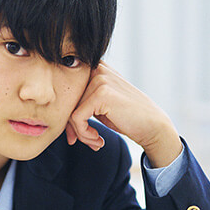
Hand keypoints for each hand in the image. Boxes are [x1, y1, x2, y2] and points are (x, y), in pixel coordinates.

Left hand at [65, 62, 182, 166]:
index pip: (68, 92)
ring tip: (95, 141)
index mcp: (95, 69)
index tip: (77, 134)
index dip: (69, 116)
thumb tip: (55, 114)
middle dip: (72, 126)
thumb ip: (80, 103)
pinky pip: (77, 118)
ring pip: (70, 112)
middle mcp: (97, 69)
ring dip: (81, 133)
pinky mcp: (101, 93)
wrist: (153, 126)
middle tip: (88, 140)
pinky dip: (84, 134)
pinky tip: (99, 140)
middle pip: (67, 101)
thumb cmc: (126, 118)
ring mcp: (99, 79)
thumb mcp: (99, 106)